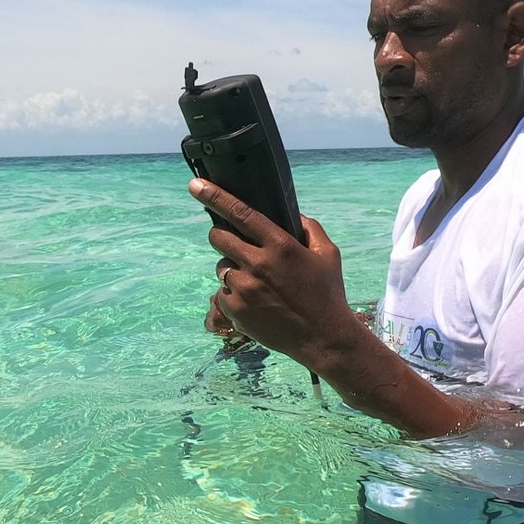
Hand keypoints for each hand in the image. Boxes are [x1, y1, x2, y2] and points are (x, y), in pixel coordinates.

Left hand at [189, 178, 356, 366]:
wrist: (324, 338)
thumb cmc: (328, 293)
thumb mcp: (328, 254)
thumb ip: (310, 228)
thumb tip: (292, 214)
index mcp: (280, 245)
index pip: (241, 213)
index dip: (215, 196)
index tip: (196, 185)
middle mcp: (258, 264)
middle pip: (219, 238)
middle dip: (222, 235)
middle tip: (235, 244)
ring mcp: (244, 289)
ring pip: (221, 267)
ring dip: (232, 269)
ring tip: (257, 283)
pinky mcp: (235, 310)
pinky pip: (222, 293)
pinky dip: (233, 294)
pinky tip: (255, 302)